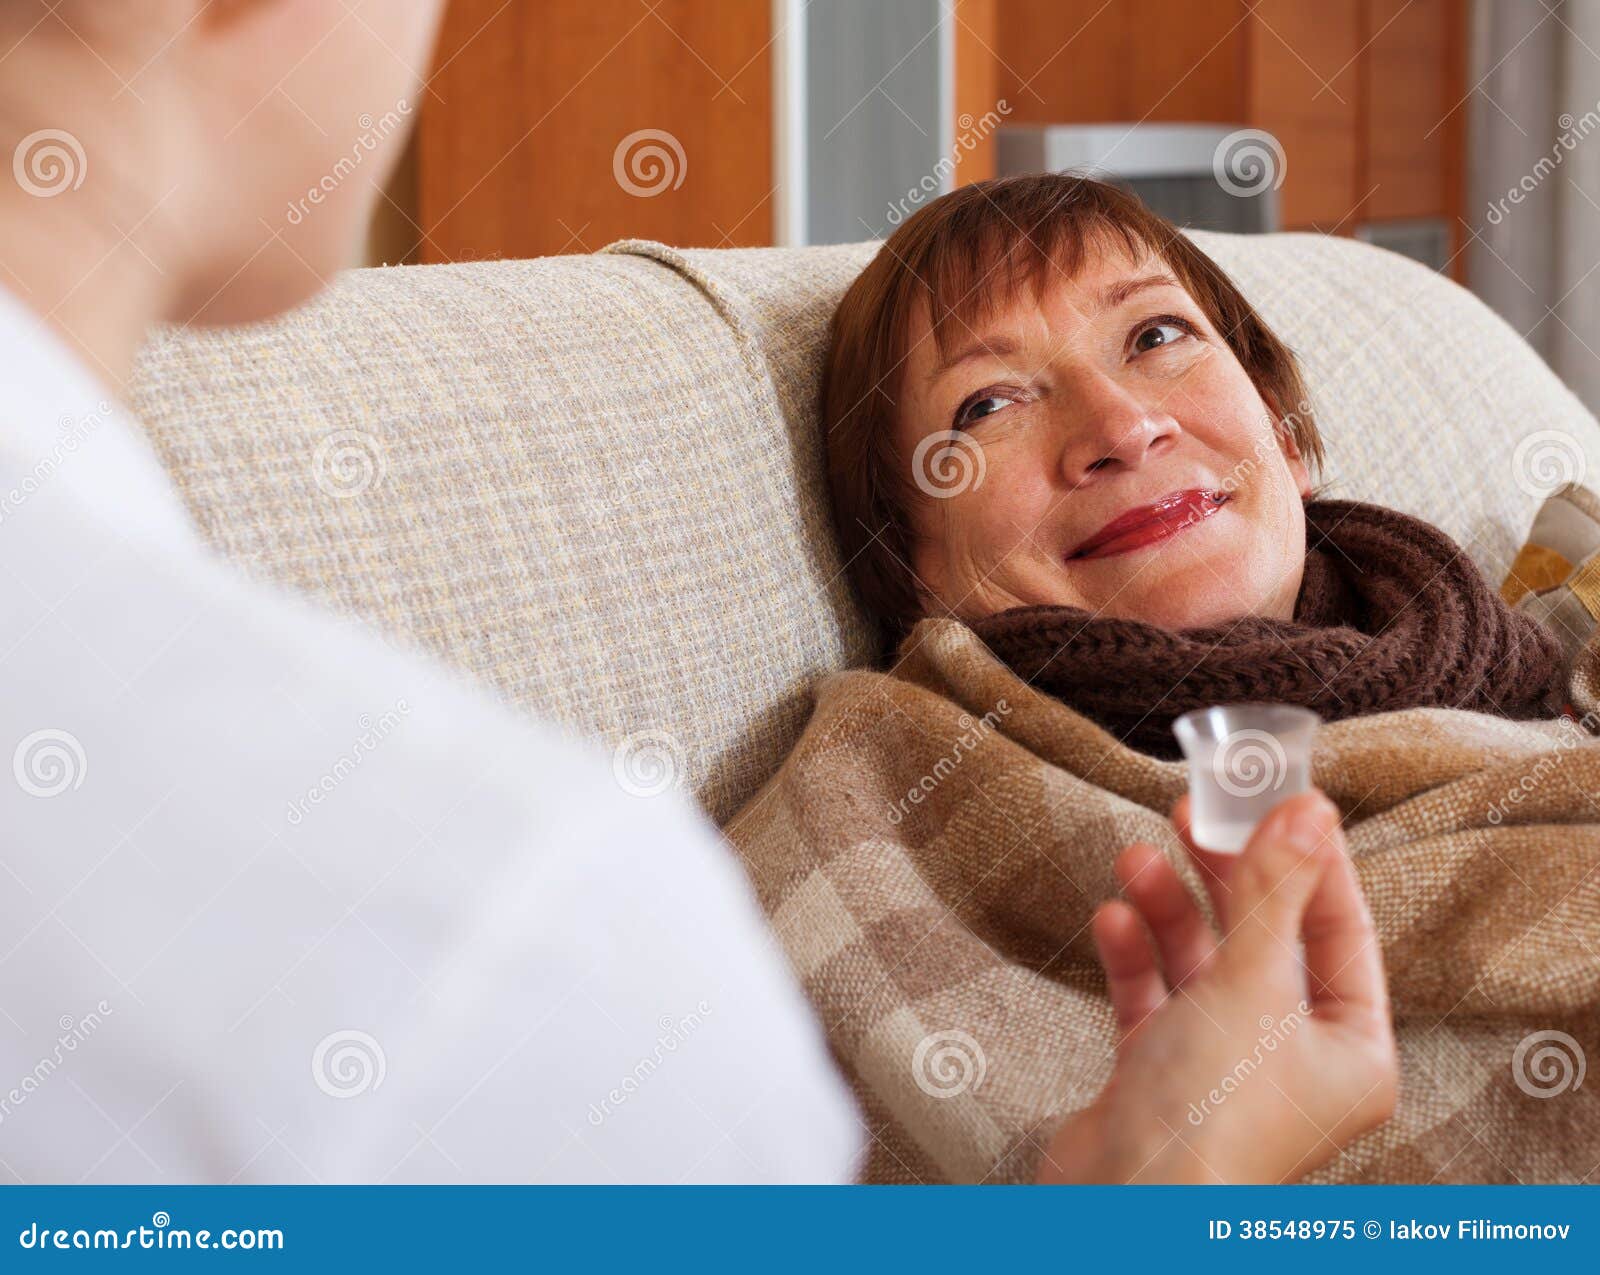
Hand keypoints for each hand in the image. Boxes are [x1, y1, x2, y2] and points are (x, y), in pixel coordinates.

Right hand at [1036, 789, 1396, 1183]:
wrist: (1124, 1206)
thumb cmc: (1212, 1114)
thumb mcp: (1253, 983)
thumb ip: (1274, 891)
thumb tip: (1308, 809)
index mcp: (1351, 1048)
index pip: (1342, 929)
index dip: (1309, 859)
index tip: (1276, 798)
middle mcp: (1294, 1059)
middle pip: (1266, 940)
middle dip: (1225, 876)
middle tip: (1194, 813)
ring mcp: (1225, 1068)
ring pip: (1203, 964)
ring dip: (1169, 909)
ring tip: (1135, 860)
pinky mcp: (1163, 1076)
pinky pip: (1154, 997)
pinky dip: (1135, 956)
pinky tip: (1113, 920)